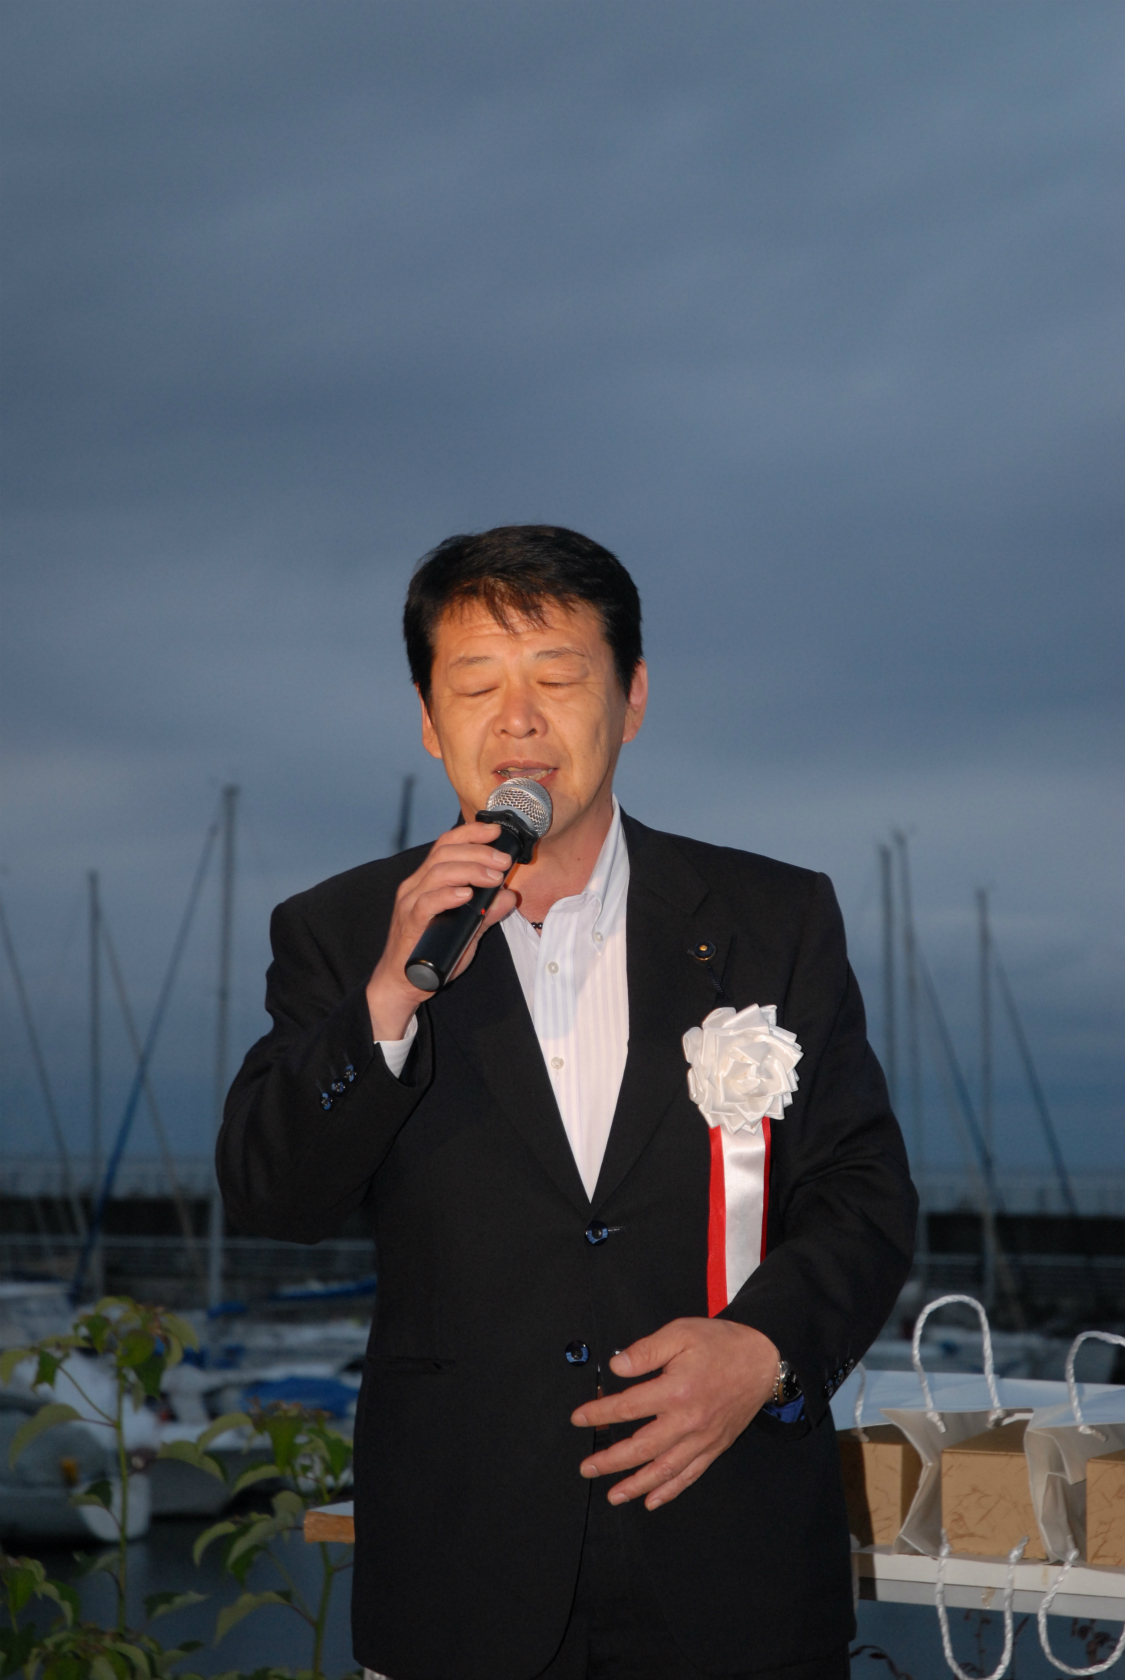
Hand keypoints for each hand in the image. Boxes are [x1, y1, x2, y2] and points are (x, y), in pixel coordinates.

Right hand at [366, 821, 516, 1039]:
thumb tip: (509, 896)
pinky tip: (467, 894)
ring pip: (438, 873)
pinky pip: (427, 903)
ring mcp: (410, 903)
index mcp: (426, 880)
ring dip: (470, 870)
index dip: (470, 833)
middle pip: (445, 853)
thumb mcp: (466, 930)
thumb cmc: (431, 952)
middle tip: (503, 861)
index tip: (495, 831)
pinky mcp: (409, 923)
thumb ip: (487, 913)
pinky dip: (448, 895)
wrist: (402, 983)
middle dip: (478, 852)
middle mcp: (415, 886)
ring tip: (494, 877)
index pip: (446, 845)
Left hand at [570, 1318, 778, 1510]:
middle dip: (611, 1460)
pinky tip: (652, 1501)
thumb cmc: (720, 1343)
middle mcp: (688, 1421)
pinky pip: (690, 1475)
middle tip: (587, 1468)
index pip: (628, 1407)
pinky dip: (670, 1491)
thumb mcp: (681, 1333)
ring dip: (636, 1485)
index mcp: (676, 1391)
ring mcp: (703, 1439)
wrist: (763, 1360)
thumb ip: (647, 1350)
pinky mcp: (715, 1447)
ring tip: (613, 1495)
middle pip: (642, 1447)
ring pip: (664, 1469)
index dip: (600, 1413)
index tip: (579, 1418)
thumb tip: (617, 1367)